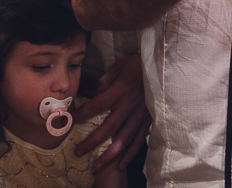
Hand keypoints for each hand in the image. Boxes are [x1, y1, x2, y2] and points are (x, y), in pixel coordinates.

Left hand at [73, 54, 149, 170]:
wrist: (162, 67)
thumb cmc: (138, 65)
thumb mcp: (119, 67)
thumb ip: (104, 80)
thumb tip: (89, 91)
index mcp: (120, 90)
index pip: (97, 104)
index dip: (82, 113)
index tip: (68, 122)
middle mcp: (130, 105)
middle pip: (109, 127)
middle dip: (93, 141)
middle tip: (78, 152)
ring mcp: (140, 114)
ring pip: (124, 138)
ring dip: (110, 154)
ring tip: (97, 166)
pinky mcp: (148, 119)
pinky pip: (139, 139)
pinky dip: (130, 153)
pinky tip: (121, 164)